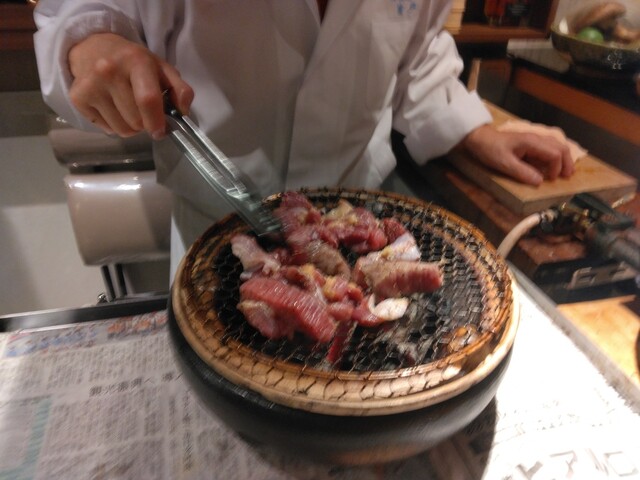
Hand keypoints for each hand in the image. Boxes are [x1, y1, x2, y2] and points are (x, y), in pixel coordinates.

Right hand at [68, 33, 193, 138]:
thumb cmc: (133, 62)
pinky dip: (113, 125)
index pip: (148, 100)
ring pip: (121, 129)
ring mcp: (91, 85)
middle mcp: (109, 71)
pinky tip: (112, 107)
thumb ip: (180, 89)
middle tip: (142, 111)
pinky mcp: (77, 98)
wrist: (92, 48)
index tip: (160, 131)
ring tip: (128, 109)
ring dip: (130, 127)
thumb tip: (184, 112)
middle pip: (136, 121)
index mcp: (136, 61)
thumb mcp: (161, 68)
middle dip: (145, 123)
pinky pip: (106, 129)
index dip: (157, 122)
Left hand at [460, 124, 574, 185]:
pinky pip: (547, 149)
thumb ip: (522, 172)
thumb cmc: (490, 150)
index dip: (556, 168)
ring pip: (556, 146)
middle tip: (567, 177)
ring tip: (564, 173)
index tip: (550, 180)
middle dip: (566, 162)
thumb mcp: (504, 164)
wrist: (479, 139)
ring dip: (563, 159)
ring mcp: (534, 140)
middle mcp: (537, 139)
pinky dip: (554, 158)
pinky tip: (551, 167)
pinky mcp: (530, 144)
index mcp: (532, 142)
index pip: (554, 154)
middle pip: (560, 147)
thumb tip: (540, 182)